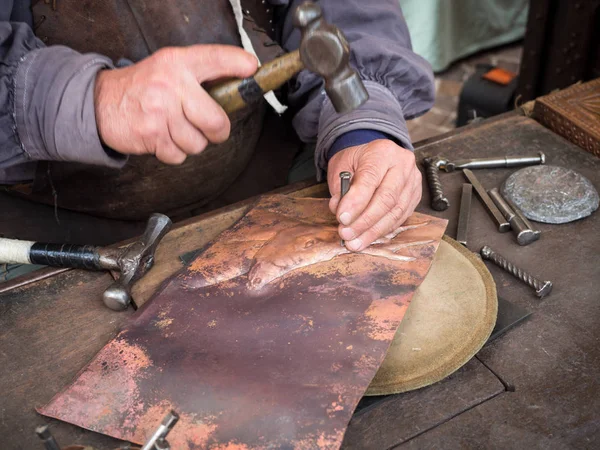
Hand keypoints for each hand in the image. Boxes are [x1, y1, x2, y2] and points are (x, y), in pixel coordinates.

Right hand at [94, 45, 257, 163]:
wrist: (100, 102)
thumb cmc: (143, 87)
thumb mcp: (169, 68)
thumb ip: (199, 74)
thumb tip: (237, 88)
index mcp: (178, 62)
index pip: (216, 58)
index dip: (238, 64)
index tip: (251, 70)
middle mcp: (171, 84)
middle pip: (216, 122)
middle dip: (218, 132)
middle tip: (213, 129)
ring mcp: (161, 110)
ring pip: (198, 143)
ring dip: (191, 142)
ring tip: (176, 129)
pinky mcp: (152, 134)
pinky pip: (179, 155)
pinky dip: (173, 152)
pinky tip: (163, 137)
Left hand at [327, 139, 421, 250]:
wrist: (375, 156)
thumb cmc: (357, 161)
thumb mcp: (342, 166)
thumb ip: (340, 188)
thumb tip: (341, 213)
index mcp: (382, 152)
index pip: (370, 179)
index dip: (356, 202)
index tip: (342, 218)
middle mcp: (403, 165)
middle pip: (386, 198)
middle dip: (364, 221)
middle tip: (346, 234)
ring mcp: (412, 182)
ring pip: (395, 212)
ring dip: (373, 231)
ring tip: (355, 242)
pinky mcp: (415, 197)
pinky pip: (400, 218)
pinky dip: (382, 230)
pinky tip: (368, 237)